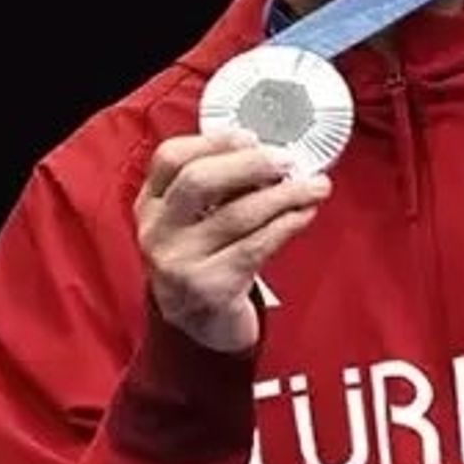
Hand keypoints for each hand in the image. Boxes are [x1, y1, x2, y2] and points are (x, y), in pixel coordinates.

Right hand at [134, 129, 331, 352]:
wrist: (198, 327)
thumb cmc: (205, 260)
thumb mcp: (193, 221)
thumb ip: (217, 187)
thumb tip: (270, 154)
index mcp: (150, 205)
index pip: (169, 158)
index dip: (212, 141)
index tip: (250, 137)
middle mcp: (157, 232)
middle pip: (199, 180)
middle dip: (250, 164)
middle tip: (286, 160)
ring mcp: (179, 262)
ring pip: (236, 214)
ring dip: (283, 195)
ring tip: (314, 186)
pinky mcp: (209, 288)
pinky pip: (255, 247)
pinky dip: (286, 225)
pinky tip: (303, 215)